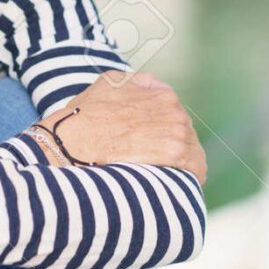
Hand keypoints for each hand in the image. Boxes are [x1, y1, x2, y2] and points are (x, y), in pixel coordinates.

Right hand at [37, 70, 207, 183]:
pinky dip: (190, 178)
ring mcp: (177, 129)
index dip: (164, 131)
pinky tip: (177, 187)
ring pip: (192, 153)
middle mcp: (173, 108)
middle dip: (173, 148)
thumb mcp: (108, 83)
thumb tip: (152, 86)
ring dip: (182, 166)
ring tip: (165, 179)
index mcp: (161, 93)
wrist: (72, 143)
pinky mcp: (176, 153)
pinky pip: (196, 169)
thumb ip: (136, 82)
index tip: (153, 144)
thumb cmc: (84, 117)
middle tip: (154, 164)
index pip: (175, 115)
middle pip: (185, 134)